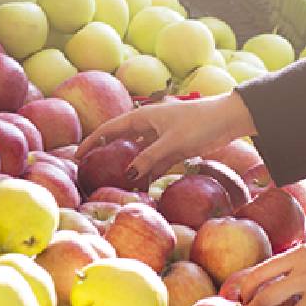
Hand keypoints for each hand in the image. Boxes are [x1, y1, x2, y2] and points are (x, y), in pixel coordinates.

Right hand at [75, 92, 256, 181]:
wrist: (228, 119)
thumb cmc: (199, 124)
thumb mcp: (172, 143)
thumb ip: (149, 158)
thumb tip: (128, 175)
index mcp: (142, 117)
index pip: (109, 130)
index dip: (92, 142)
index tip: (77, 156)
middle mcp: (148, 126)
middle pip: (121, 142)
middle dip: (107, 157)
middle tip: (92, 173)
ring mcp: (160, 137)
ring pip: (138, 155)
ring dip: (130, 169)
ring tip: (117, 187)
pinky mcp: (173, 148)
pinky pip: (154, 162)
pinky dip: (147, 173)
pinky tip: (142, 188)